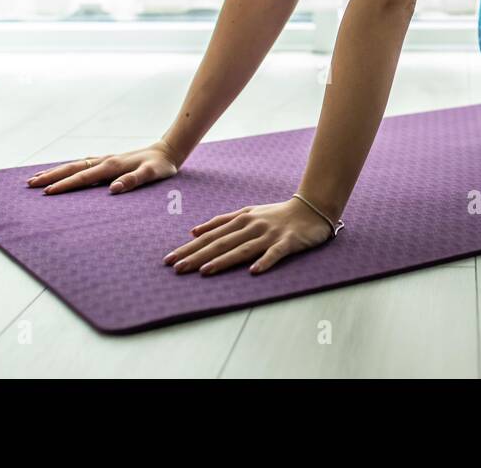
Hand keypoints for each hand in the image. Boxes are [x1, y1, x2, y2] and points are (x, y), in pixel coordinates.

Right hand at [27, 138, 183, 194]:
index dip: (65, 185)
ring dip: (55, 171)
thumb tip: (113, 189)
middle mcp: (104, 161)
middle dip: (51, 177)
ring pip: (74, 165)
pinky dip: (68, 168)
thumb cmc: (161, 166)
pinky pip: (82, 164)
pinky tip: (61, 172)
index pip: (83, 177)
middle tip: (29, 185)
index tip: (47, 193)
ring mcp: (104, 159)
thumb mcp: (152, 174)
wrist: (168, 151)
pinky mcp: (107, 160)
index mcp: (112, 166)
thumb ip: (134, 180)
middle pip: (72, 168)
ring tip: (36, 179)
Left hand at [164, 197, 334, 275]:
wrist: (311, 208)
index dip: (189, 248)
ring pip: (242, 249)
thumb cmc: (276, 214)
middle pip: (221, 243)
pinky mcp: (288, 242)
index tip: (170, 259)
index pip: (210, 236)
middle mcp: (252, 226)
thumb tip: (193, 231)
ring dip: (223, 260)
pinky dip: (264, 261)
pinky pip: (275, 253)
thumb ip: (221, 221)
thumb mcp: (247, 213)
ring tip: (204, 271)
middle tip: (177, 268)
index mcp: (241, 219)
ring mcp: (270, 234)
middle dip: (197, 256)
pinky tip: (253, 271)